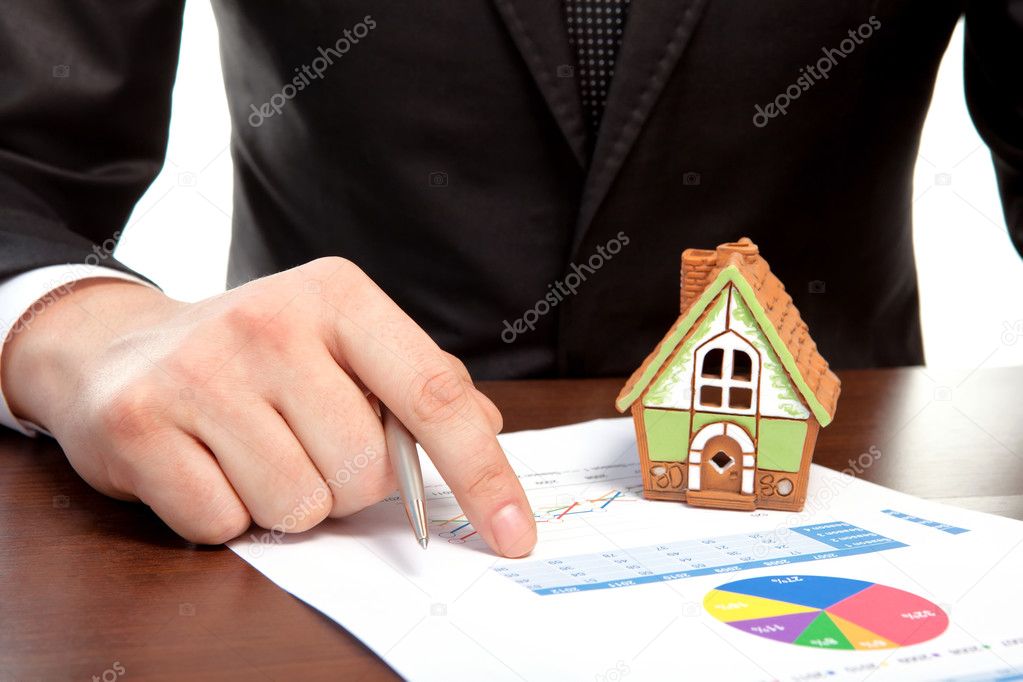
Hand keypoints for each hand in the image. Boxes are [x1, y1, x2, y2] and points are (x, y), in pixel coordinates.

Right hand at [1, 258, 536, 556]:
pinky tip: (204, 464)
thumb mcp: (341, 345)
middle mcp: (270, 322)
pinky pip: (225, 523)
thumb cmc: (254, 358)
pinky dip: (226, 514)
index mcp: (338, 296)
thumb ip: (416, 386)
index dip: (483, 473)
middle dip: (347, 483)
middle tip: (303, 443)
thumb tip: (485, 431)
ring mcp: (199, 371)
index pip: (434, 395)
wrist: (118, 348)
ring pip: (298, 506)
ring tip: (251, 451)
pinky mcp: (138, 423)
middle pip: (363, 470)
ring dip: (287, 502)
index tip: (515, 532)